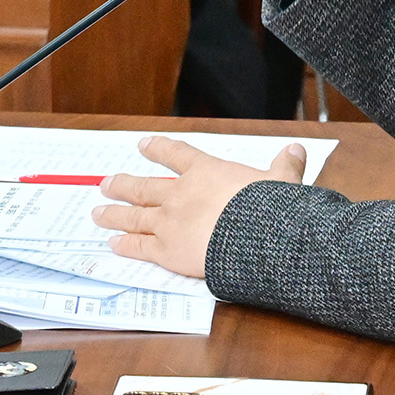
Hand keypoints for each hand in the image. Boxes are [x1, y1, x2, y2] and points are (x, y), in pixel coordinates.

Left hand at [91, 135, 307, 279]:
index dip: (158, 149)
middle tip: (105, 183)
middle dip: (122, 185)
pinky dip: (124, 244)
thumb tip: (297, 150)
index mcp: (206, 172)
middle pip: (144, 187)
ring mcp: (168, 221)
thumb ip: (285, 166)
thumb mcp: (282, 181)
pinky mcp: (166, 249)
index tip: (143, 145)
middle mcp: (180, 193)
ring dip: (113, 213)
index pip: (177, 155)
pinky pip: (138, 246)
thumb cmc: (268, 207)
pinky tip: (112, 243)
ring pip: (133, 215)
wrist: (255, 236)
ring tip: (97, 212)